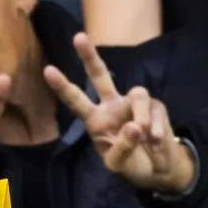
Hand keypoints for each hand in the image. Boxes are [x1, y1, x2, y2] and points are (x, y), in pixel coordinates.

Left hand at [44, 32, 194, 192]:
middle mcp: (111, 106)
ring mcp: (133, 104)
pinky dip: (157, 128)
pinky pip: (156, 110)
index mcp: (95, 119)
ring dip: (142, 116)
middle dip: (89, 56)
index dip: (62, 86)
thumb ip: (122, 147)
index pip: (76, 100)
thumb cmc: (131, 164)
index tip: (47, 69)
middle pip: (99, 76)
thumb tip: (134, 126)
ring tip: (145, 136)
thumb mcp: (118, 164)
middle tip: (78, 37)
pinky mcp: (155, 106)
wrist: (160, 170)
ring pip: (137, 94)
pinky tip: (157, 142)